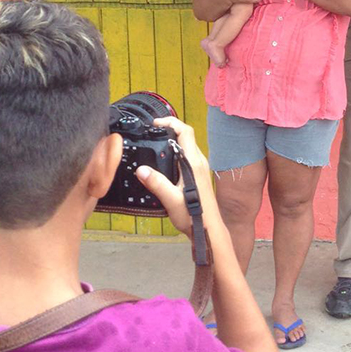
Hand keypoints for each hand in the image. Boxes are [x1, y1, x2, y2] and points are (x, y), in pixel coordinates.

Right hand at [135, 117, 216, 235]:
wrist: (208, 229)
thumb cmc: (195, 216)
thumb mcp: (171, 199)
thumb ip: (156, 183)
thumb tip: (141, 170)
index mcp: (193, 162)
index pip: (185, 131)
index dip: (170, 122)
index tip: (155, 123)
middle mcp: (199, 162)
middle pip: (186, 136)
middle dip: (169, 129)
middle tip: (152, 132)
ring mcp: (200, 168)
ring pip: (187, 146)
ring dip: (173, 141)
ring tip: (156, 144)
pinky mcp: (199, 176)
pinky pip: (187, 156)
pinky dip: (176, 152)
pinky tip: (165, 163)